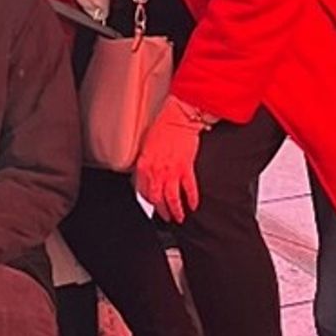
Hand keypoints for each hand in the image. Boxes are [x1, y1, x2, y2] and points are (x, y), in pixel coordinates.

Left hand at [132, 99, 203, 223]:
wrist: (178, 118)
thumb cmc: (163, 127)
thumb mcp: (146, 146)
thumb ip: (146, 163)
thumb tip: (146, 176)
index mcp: (144, 166)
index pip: (142, 191)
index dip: (147, 201)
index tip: (151, 205)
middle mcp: (156, 172)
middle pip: (157, 199)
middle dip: (161, 212)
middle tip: (166, 218)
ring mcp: (172, 172)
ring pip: (172, 199)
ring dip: (176, 211)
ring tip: (179, 217)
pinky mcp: (186, 169)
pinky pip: (189, 189)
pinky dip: (191, 200)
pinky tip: (193, 205)